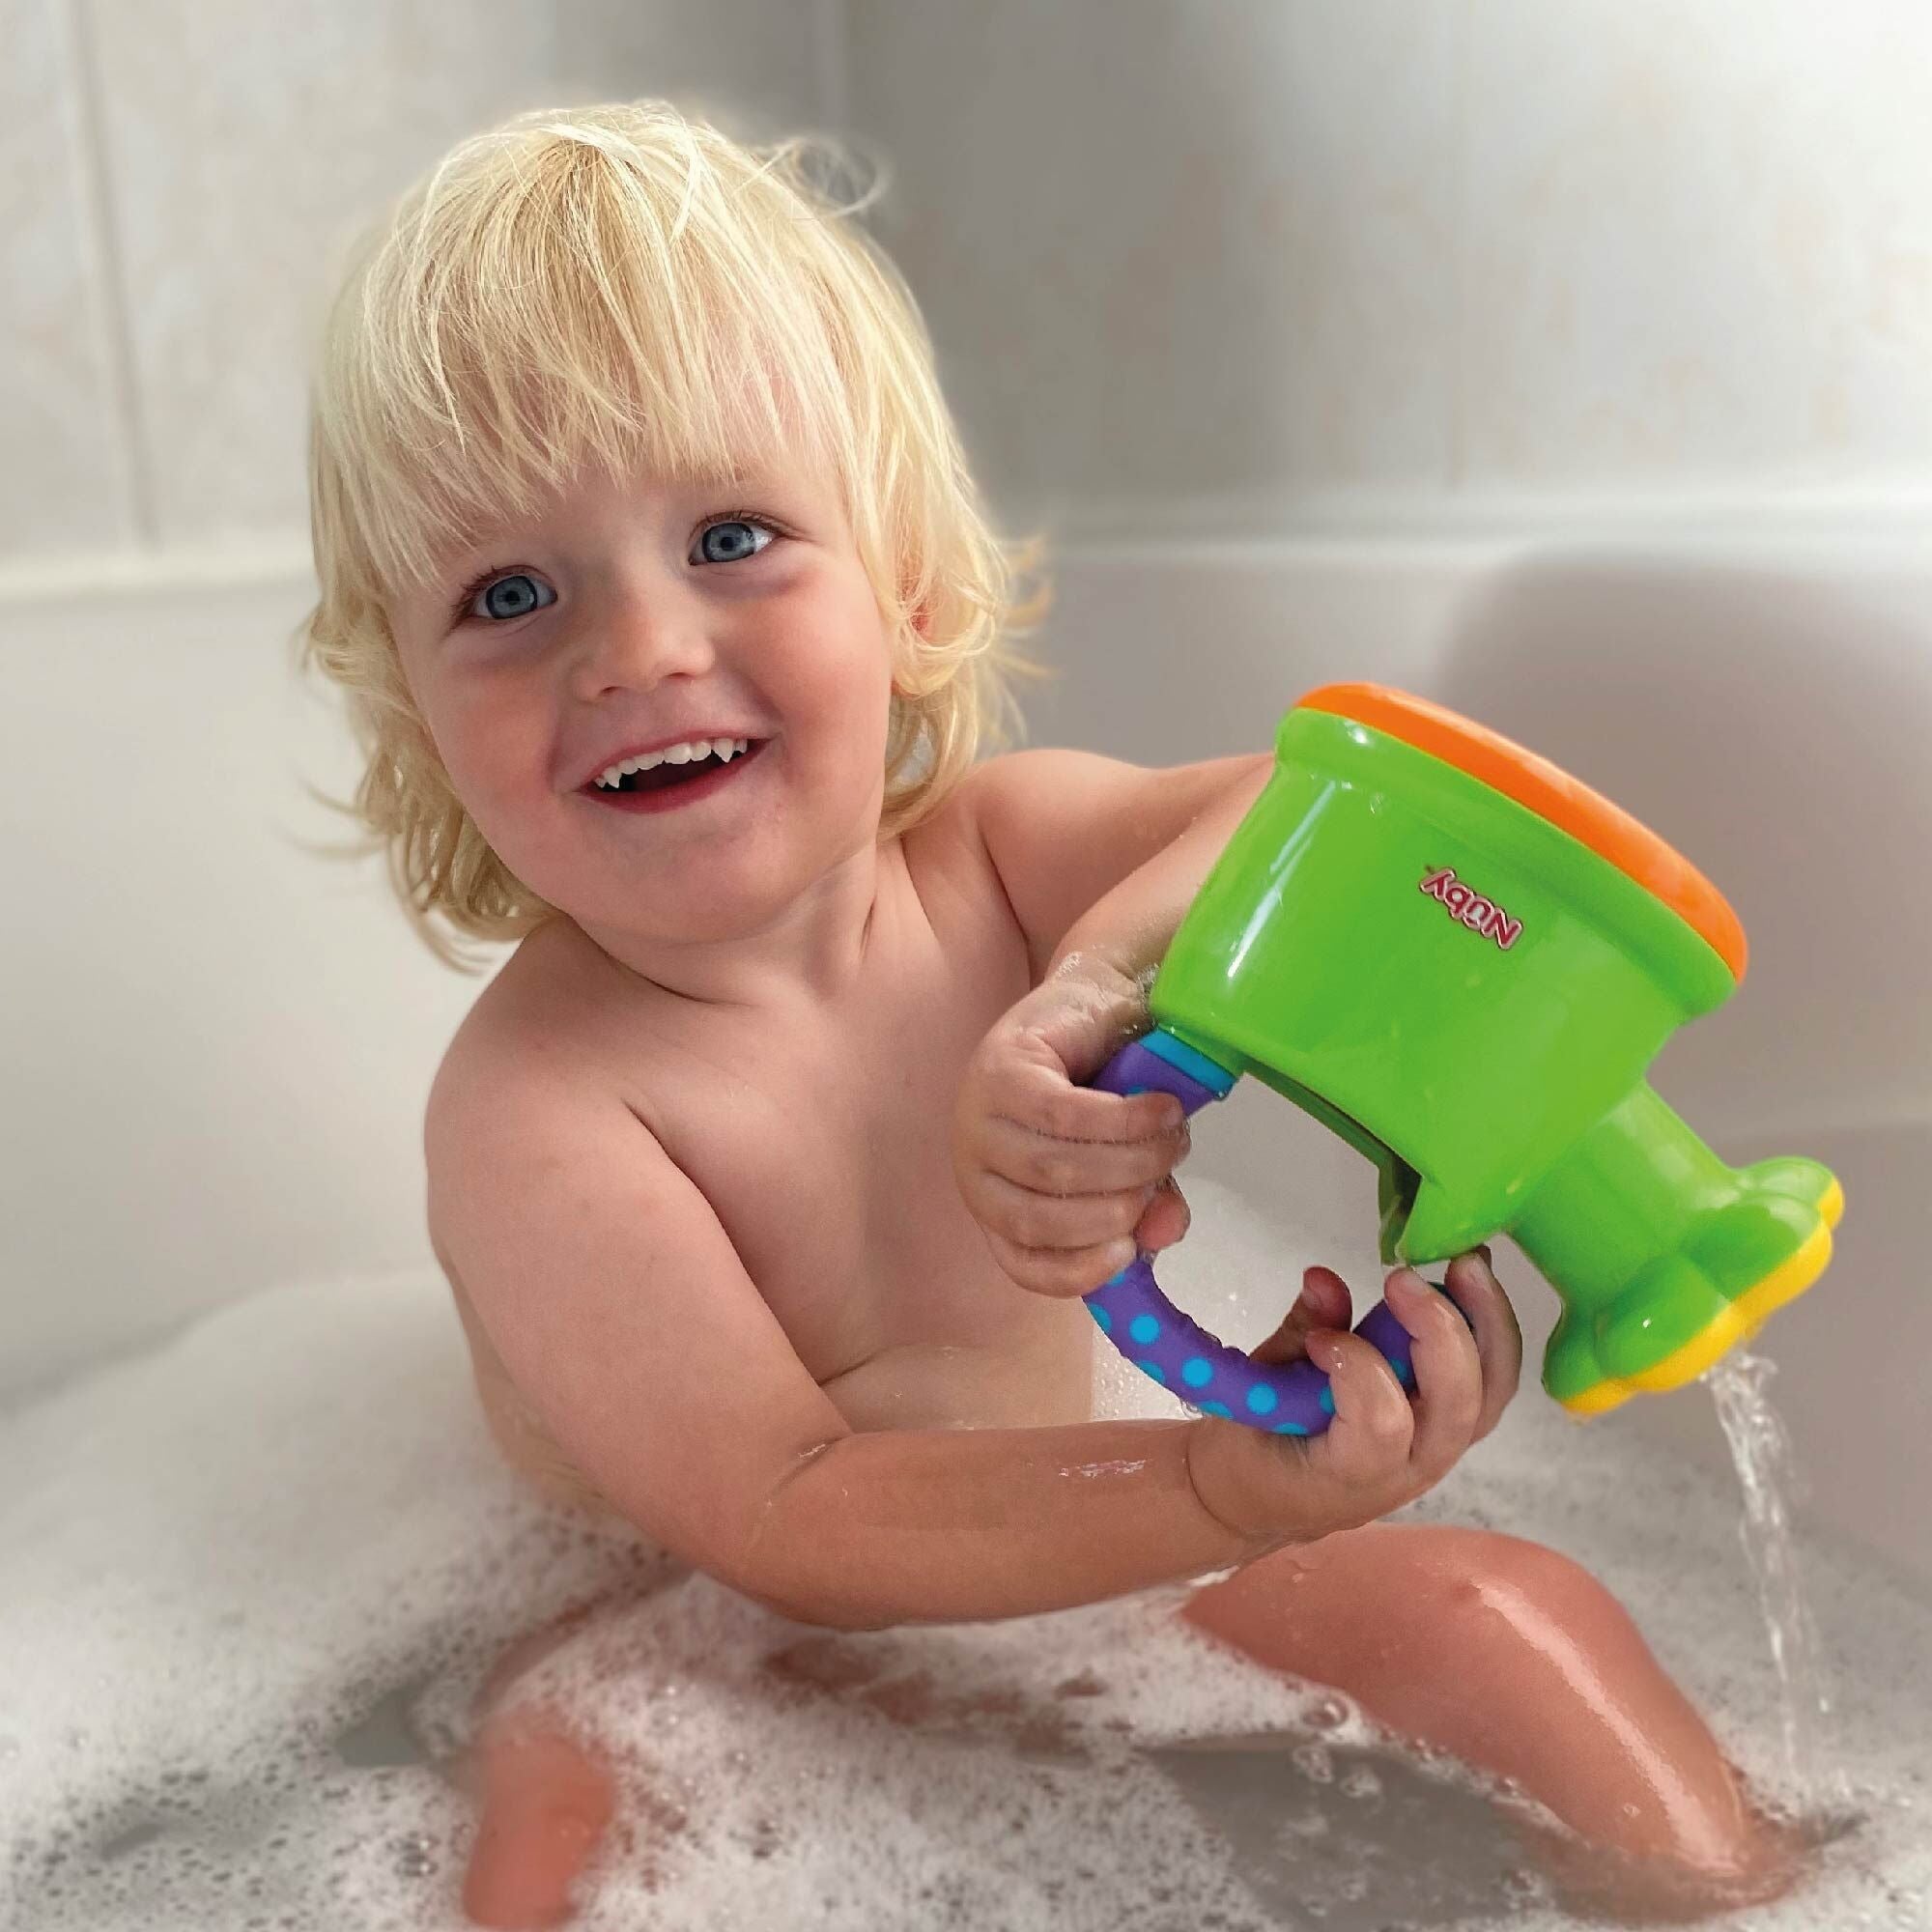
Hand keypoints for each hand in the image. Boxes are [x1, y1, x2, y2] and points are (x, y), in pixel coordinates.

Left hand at [952, 955, 1192, 1295]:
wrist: (1097, 1001)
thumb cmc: (1104, 1088)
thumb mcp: (1126, 1159)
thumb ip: (1144, 1201)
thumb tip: (1164, 1234)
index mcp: (996, 1200)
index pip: (1021, 1260)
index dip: (1075, 1271)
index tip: (1128, 1253)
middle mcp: (974, 1166)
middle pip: (1045, 1216)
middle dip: (1120, 1205)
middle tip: (1169, 1170)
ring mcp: (979, 1117)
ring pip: (1056, 1168)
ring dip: (1130, 1161)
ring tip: (1173, 1140)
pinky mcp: (1001, 1071)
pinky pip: (1065, 1115)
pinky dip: (1124, 1121)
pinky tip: (1160, 1111)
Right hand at [1186, 1249, 1523, 1547]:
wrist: (1265, 1499)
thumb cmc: (1252, 1451)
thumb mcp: (1250, 1398)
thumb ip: (1293, 1338)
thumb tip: (1324, 1279)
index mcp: (1351, 1475)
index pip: (1383, 1425)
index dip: (1359, 1369)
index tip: (1319, 1339)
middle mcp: (1411, 1469)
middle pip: (1455, 1405)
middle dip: (1439, 1331)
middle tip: (1403, 1277)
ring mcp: (1439, 1449)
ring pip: (1490, 1394)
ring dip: (1485, 1324)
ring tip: (1466, 1265)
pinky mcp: (1451, 1427)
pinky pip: (1491, 1385)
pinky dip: (1489, 1332)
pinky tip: (1469, 1283)